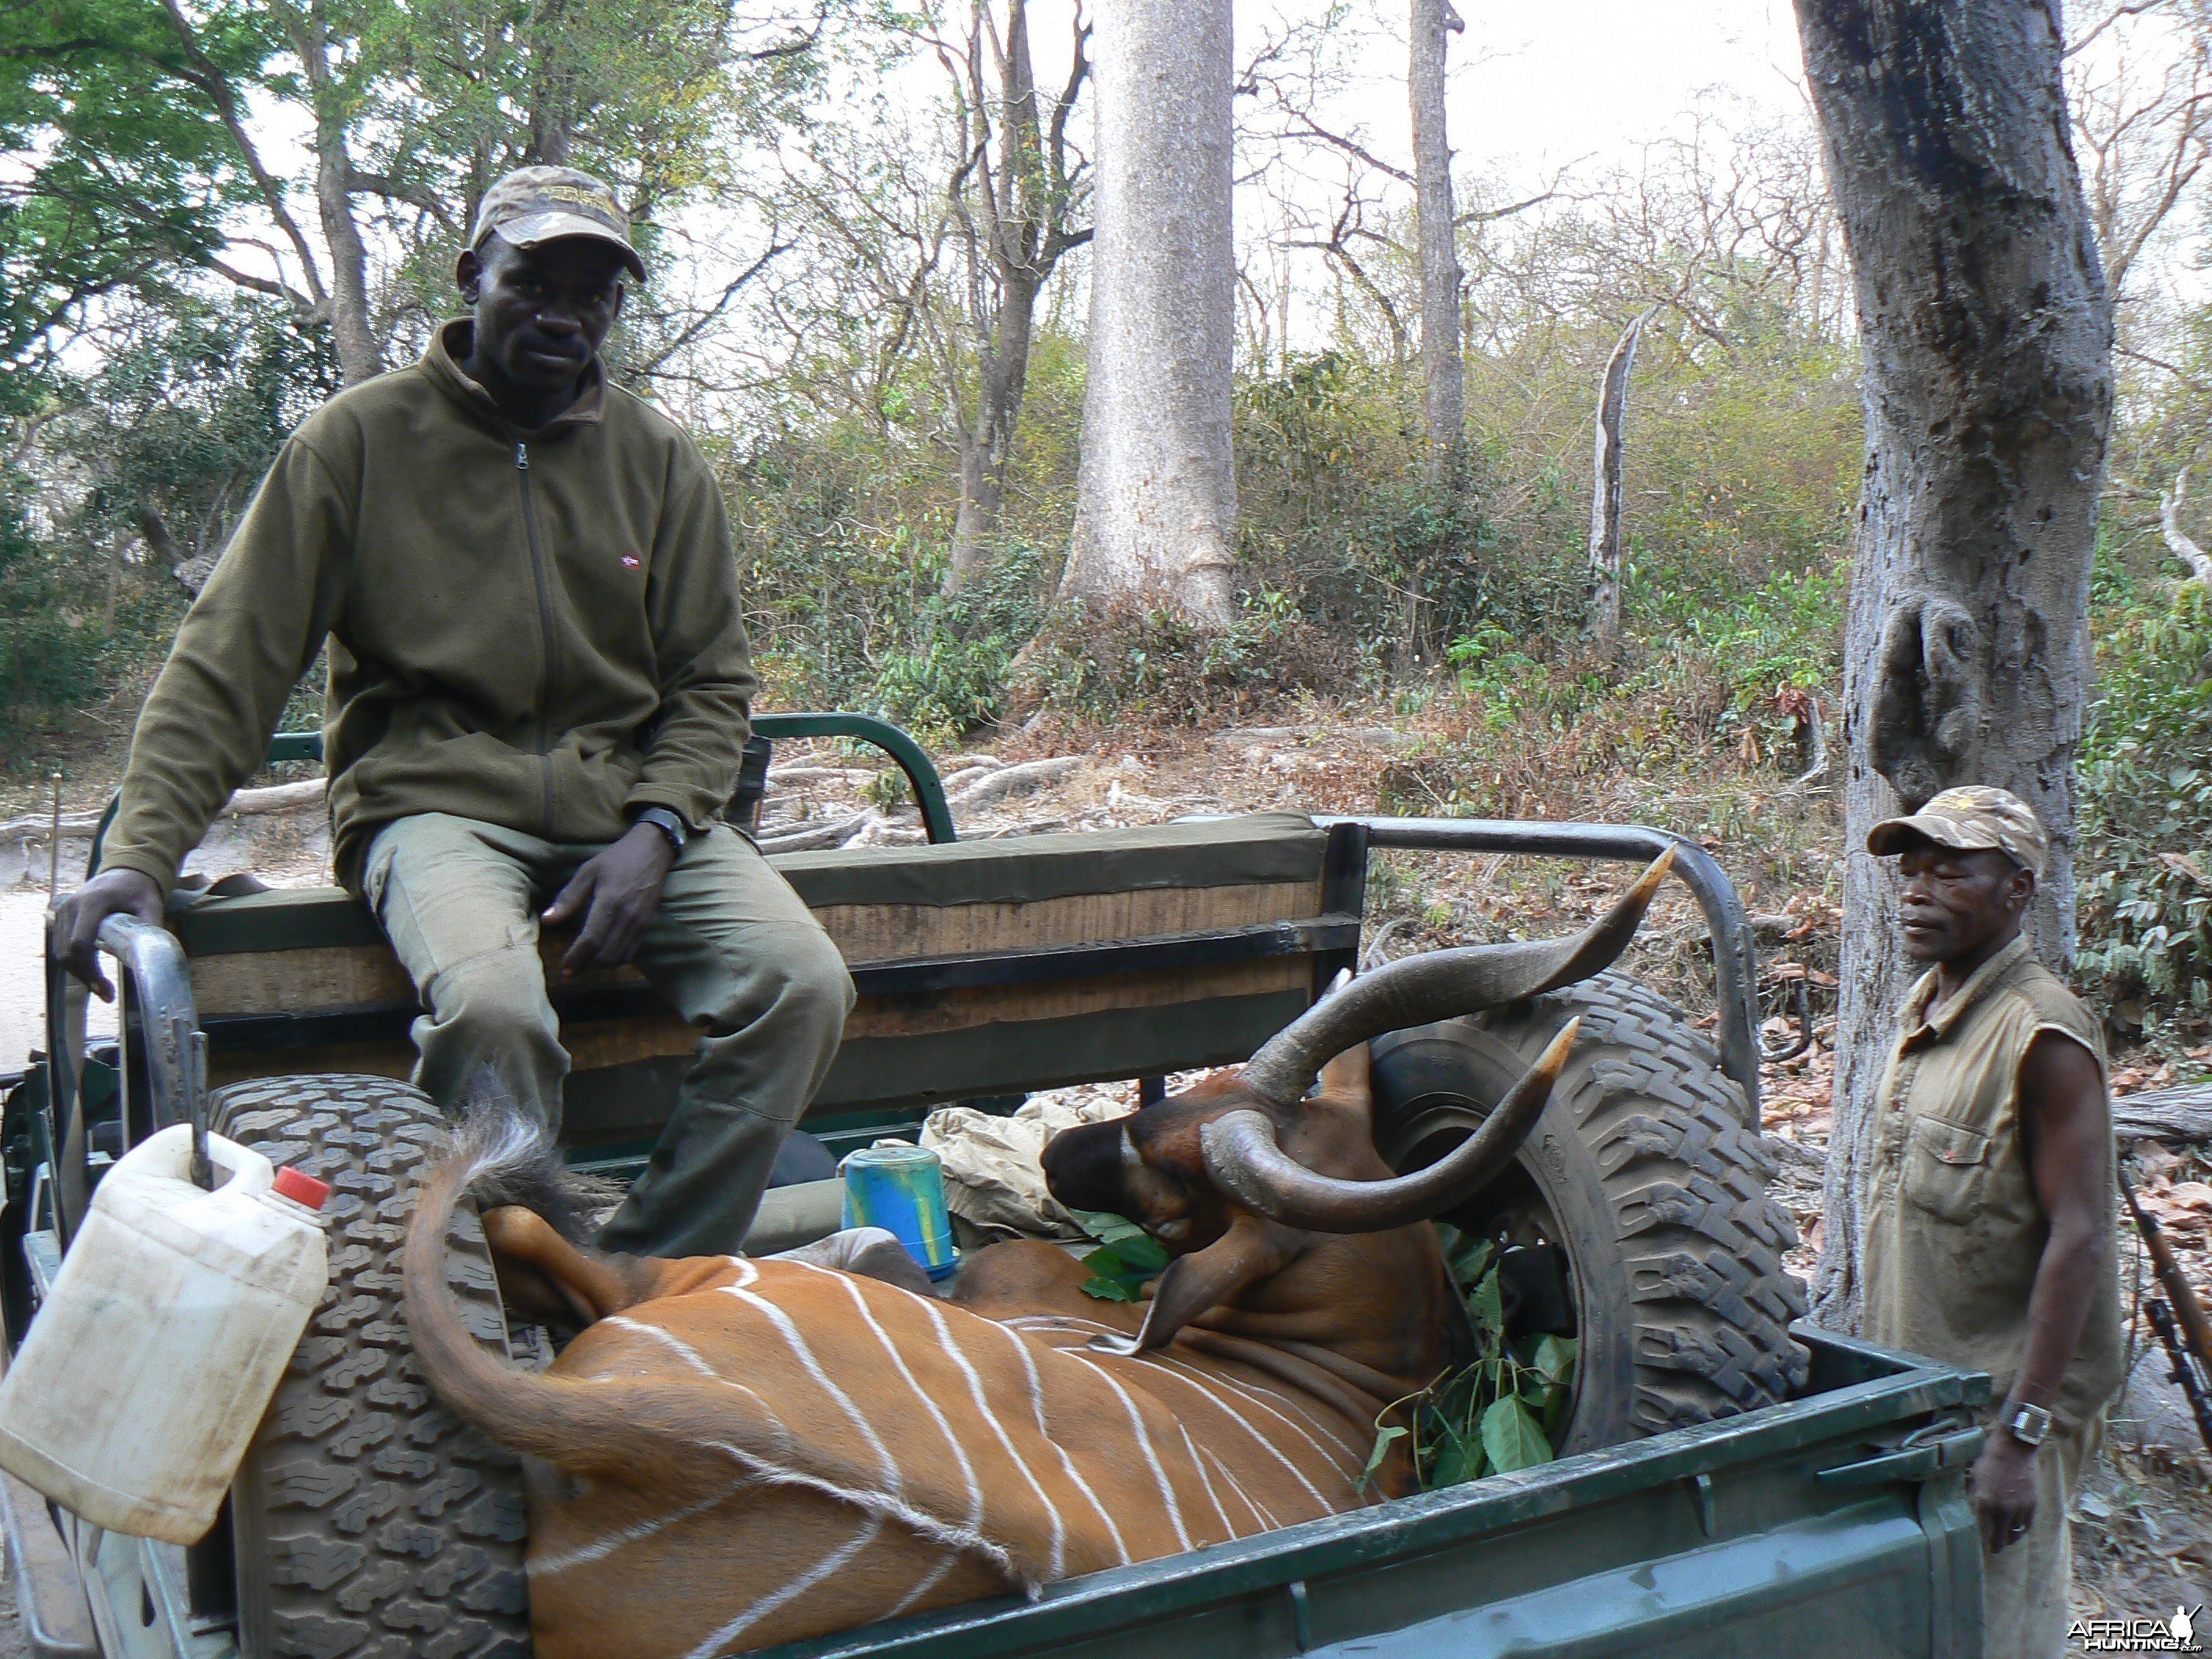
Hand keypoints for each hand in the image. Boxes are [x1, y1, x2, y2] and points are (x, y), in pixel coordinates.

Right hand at [52, 868, 165, 999]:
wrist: (124, 873)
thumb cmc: (139, 890)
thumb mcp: (152, 906)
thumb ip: (149, 929)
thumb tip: (147, 962)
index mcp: (93, 902)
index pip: (80, 942)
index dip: (89, 969)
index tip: (104, 989)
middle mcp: (71, 906)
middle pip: (67, 951)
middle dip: (84, 976)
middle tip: (106, 995)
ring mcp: (63, 911)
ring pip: (61, 951)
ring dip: (79, 973)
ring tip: (102, 989)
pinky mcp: (61, 917)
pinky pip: (61, 946)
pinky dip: (74, 963)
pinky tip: (92, 974)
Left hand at [542, 824, 676, 977]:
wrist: (653, 851)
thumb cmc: (617, 858)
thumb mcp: (588, 871)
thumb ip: (568, 897)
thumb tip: (548, 920)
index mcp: (610, 902)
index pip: (591, 940)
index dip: (575, 958)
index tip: (563, 969)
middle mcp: (627, 917)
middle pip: (605, 955)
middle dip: (585, 967)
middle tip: (569, 972)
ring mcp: (640, 923)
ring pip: (619, 957)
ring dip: (600, 966)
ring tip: (583, 966)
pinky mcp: (648, 925)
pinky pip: (632, 952)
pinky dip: (616, 960)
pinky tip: (604, 958)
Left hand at [1970, 1431, 2038, 1552]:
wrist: (2015, 1447)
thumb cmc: (1990, 1458)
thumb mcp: (1975, 1477)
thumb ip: (1977, 1497)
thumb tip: (1977, 1510)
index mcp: (1985, 1503)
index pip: (1983, 1530)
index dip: (1981, 1539)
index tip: (1980, 1543)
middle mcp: (2003, 1510)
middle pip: (2001, 1538)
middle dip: (1996, 1545)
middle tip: (1994, 1548)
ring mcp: (2020, 1509)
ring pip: (2016, 1534)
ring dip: (2010, 1539)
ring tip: (2006, 1540)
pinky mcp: (2033, 1505)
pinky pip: (2027, 1525)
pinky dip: (2022, 1530)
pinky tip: (2017, 1530)